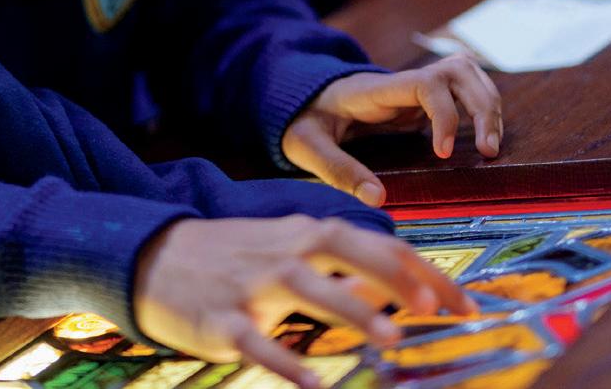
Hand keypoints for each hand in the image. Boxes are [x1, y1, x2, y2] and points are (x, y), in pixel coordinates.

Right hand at [133, 215, 477, 387]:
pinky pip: (258, 342)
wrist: (150, 257)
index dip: (418, 269)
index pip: (371, 243)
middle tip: (433, 307)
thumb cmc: (229, 258)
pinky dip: (287, 362)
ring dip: (351, 309)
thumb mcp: (283, 250)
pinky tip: (315, 384)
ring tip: (391, 338)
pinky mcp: (222, 320)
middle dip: (391, 275)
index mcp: (301, 235)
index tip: (460, 300)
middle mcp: (281, 253)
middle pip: (342, 248)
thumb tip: (396, 285)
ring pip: (305, 288)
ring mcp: (250, 285)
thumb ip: (336, 266)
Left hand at [281, 55, 503, 205]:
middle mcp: (399, 82)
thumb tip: (378, 199)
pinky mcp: (420, 100)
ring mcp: (412, 88)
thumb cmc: (301, 121)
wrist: (298, 101)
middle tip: (487, 152)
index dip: (444, 114)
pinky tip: (481, 139)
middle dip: (482, 107)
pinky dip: (480, 108)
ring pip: (466, 73)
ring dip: (487, 104)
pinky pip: (462, 90)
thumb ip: (337, 170)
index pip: (424, 84)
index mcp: (374, 90)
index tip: (443, 153)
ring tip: (490, 148)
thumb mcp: (306, 146)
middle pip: (458, 70)